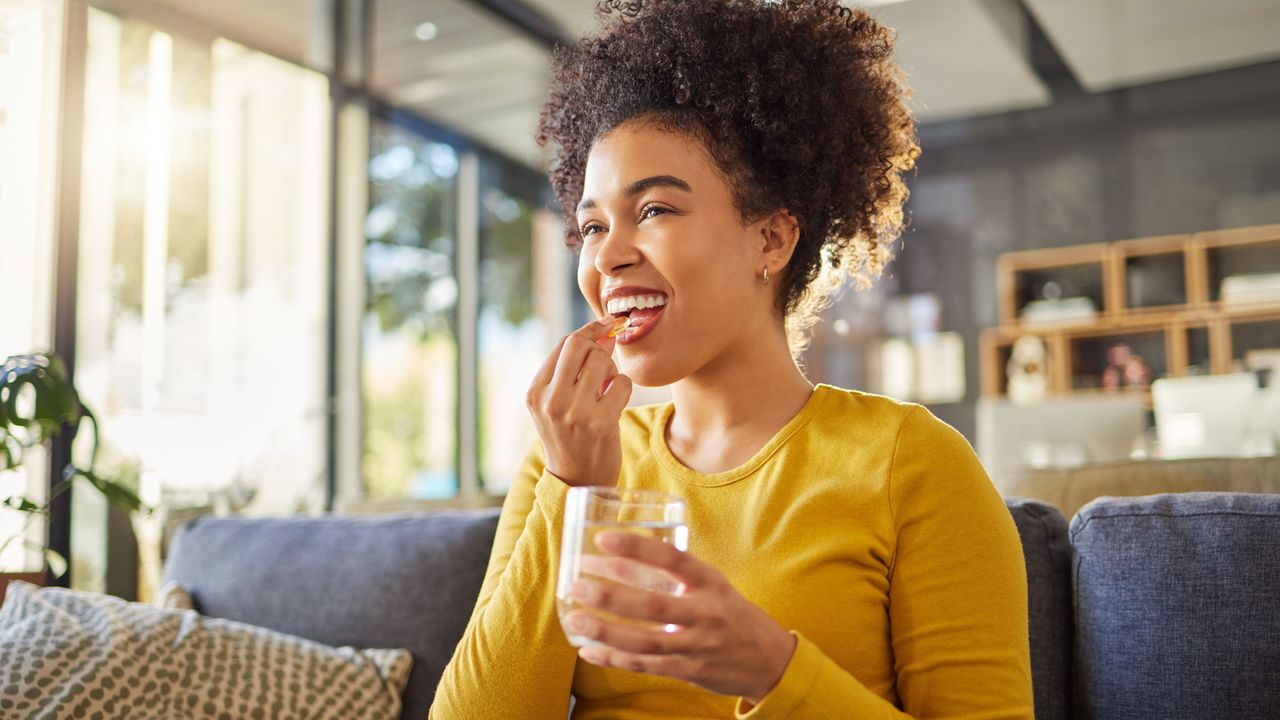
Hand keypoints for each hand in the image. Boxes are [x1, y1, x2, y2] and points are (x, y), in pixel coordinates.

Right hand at [526, 316, 632, 486]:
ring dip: (611, 370)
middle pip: (580, 345)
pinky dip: (623, 387)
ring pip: (602, 361)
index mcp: (535, 391)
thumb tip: (605, 330)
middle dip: (599, 347)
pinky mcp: (600, 423)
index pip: (563, 343)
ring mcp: (575, 412)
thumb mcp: (557, 401)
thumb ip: (573, 368)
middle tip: (604, 364)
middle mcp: (550, 400)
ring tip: (606, 388)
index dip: (589, 330)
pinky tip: (615, 403)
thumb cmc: (570, 434)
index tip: (607, 324)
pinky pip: (621, 383)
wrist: (578, 480)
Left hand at [564, 531, 797, 704]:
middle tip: (577, 584)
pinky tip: (589, 650)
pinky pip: (646, 666)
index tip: (602, 539)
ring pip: (645, 641)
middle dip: (611, 595)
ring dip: (606, 631)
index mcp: (710, 582)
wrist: (769, 660)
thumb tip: (623, 557)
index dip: (637, 548)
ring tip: (575, 619)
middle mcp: (706, 613)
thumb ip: (677, 574)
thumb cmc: (730, 614)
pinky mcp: (689, 671)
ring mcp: (697, 645)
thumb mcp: (713, 585)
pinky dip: (615, 659)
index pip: (673, 559)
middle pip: (654, 605)